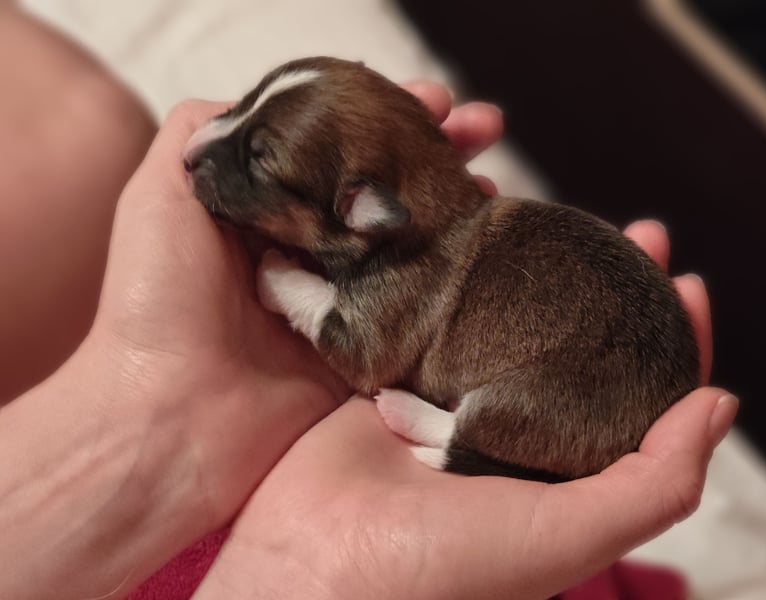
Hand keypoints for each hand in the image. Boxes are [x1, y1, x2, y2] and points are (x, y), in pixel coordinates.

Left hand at [0, 82, 503, 599]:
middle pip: (383, 188)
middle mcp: (307, 249)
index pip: (340, 149)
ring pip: (410, 238)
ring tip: (490, 182)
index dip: (387, 119)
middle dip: (436, 153)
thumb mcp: (162, 194)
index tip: (434, 99)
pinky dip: (452, 269)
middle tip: (483, 128)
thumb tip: (269, 104)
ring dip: (455, 205)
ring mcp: (340, 298)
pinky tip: (480, 243)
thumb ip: (206, 135)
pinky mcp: (364, 345)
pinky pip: (417, 300)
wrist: (169, 417)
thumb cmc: (156, 301)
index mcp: (267, 210)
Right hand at [193, 222, 729, 598]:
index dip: (668, 337)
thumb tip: (721, 403)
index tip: (682, 279)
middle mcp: (503, 426)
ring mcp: (444, 395)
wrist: (312, 568)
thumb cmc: (440, 572)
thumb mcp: (564, 537)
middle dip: (607, 284)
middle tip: (631, 231)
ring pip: (500, 314)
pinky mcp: (389, 370)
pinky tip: (475, 227)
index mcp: (554, 465)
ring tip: (555, 215)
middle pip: (571, 339)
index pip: (635, 392)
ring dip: (531, 263)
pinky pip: (431, 306)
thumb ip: (653, 483)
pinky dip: (453, 267)